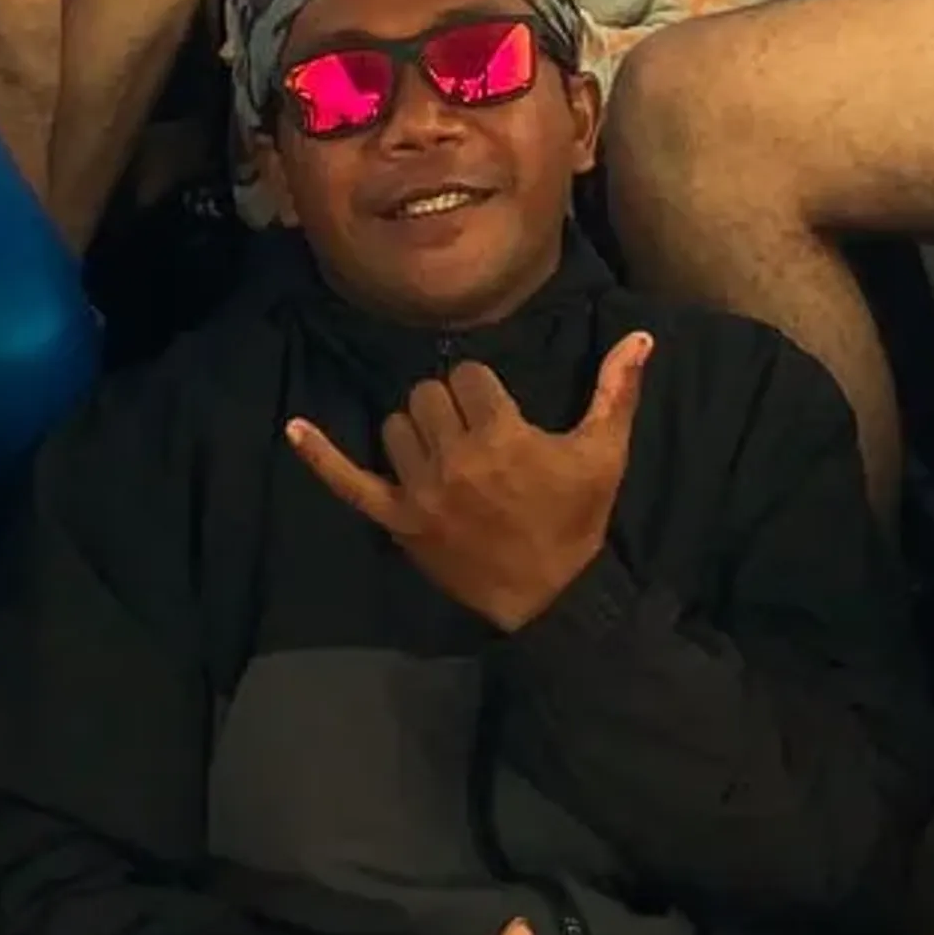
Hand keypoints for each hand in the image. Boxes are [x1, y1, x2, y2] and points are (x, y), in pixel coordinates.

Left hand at [285, 336, 650, 631]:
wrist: (551, 598)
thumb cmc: (577, 520)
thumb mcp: (605, 454)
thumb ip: (616, 390)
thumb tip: (641, 336)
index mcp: (502, 436)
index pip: (471, 378)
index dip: (486, 391)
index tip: (502, 414)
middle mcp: (454, 459)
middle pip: (428, 395)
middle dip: (451, 406)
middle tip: (475, 434)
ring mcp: (420, 492)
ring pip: (395, 426)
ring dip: (416, 431)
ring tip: (445, 452)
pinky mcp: (397, 521)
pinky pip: (349, 483)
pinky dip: (319, 456)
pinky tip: (292, 427)